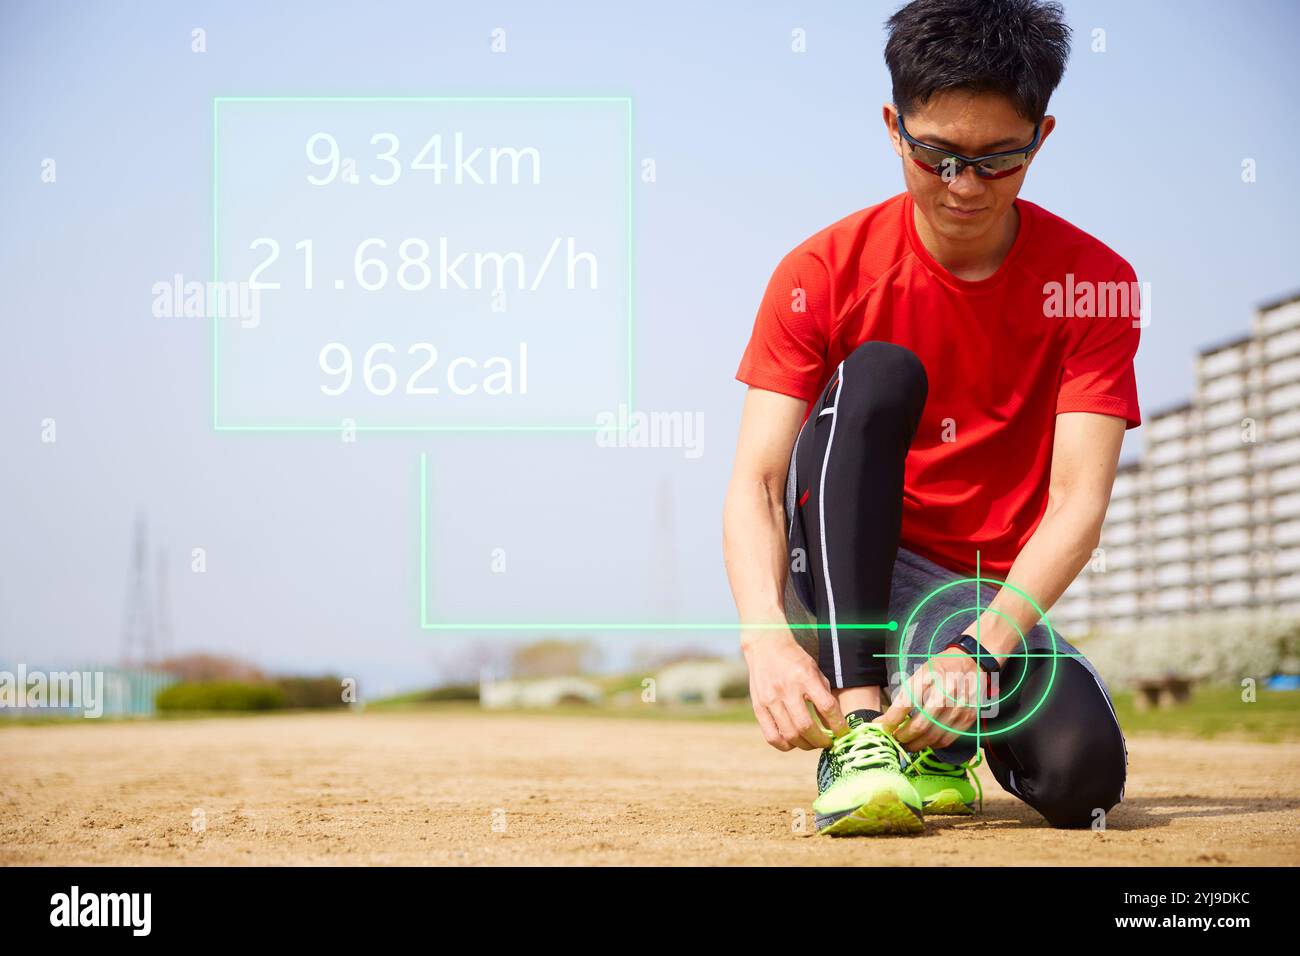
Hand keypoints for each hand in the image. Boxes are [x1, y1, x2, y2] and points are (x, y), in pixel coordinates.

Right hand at [742, 631, 847, 750]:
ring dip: (806, 745)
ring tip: (813, 743)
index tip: (844, 733)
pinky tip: (794, 742)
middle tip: (828, 742)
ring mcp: (770, 700)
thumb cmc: (796, 660)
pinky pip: (772, 736)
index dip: (838, 724)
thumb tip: (834, 726)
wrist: (767, 646)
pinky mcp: (758, 707)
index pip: (826, 707)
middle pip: (806, 726)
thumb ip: (825, 696)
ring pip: (790, 735)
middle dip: (822, 741)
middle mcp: (786, 689)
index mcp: (805, 677)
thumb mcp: (815, 671)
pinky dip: (785, 745)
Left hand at [877, 646, 989, 751]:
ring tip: (907, 743)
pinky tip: (925, 741)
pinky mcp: (968, 717)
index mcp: (928, 678)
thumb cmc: (938, 669)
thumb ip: (901, 698)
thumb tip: (883, 722)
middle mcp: (945, 693)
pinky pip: (947, 739)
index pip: (905, 705)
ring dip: (916, 744)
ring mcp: (959, 707)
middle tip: (895, 739)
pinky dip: (933, 744)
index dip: (891, 721)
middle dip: (903, 737)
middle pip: (919, 726)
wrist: (969, 662)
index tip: (884, 728)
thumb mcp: (918, 674)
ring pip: (933, 737)